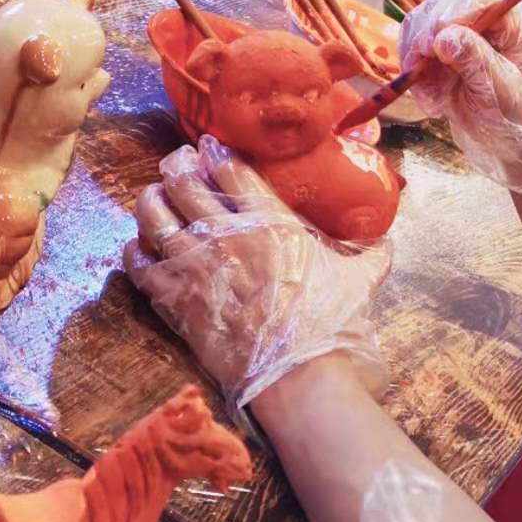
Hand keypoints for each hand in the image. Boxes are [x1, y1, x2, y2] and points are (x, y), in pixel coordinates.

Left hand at [124, 137, 389, 412]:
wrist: (295, 373)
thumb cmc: (329, 323)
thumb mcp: (358, 279)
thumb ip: (369, 253)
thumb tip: (386, 241)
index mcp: (270, 220)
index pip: (229, 168)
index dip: (215, 151)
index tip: (209, 147)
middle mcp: (224, 233)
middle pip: (183, 180)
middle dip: (176, 164)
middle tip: (177, 163)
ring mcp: (193, 264)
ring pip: (153, 214)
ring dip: (151, 200)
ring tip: (154, 196)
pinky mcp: (172, 298)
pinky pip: (138, 263)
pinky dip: (135, 250)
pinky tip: (140, 247)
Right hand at [400, 0, 521, 193]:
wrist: (510, 148)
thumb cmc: (520, 120)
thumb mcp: (504, 93)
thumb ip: (478, 62)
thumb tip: (446, 36)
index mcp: (512, 23)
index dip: (449, 14)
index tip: (433, 42)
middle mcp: (484, 21)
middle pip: (439, 7)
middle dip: (424, 37)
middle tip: (419, 68)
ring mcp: (458, 36)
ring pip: (418, 27)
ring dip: (415, 60)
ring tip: (433, 98)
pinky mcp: (439, 55)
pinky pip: (412, 53)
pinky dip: (415, 78)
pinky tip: (433, 103)